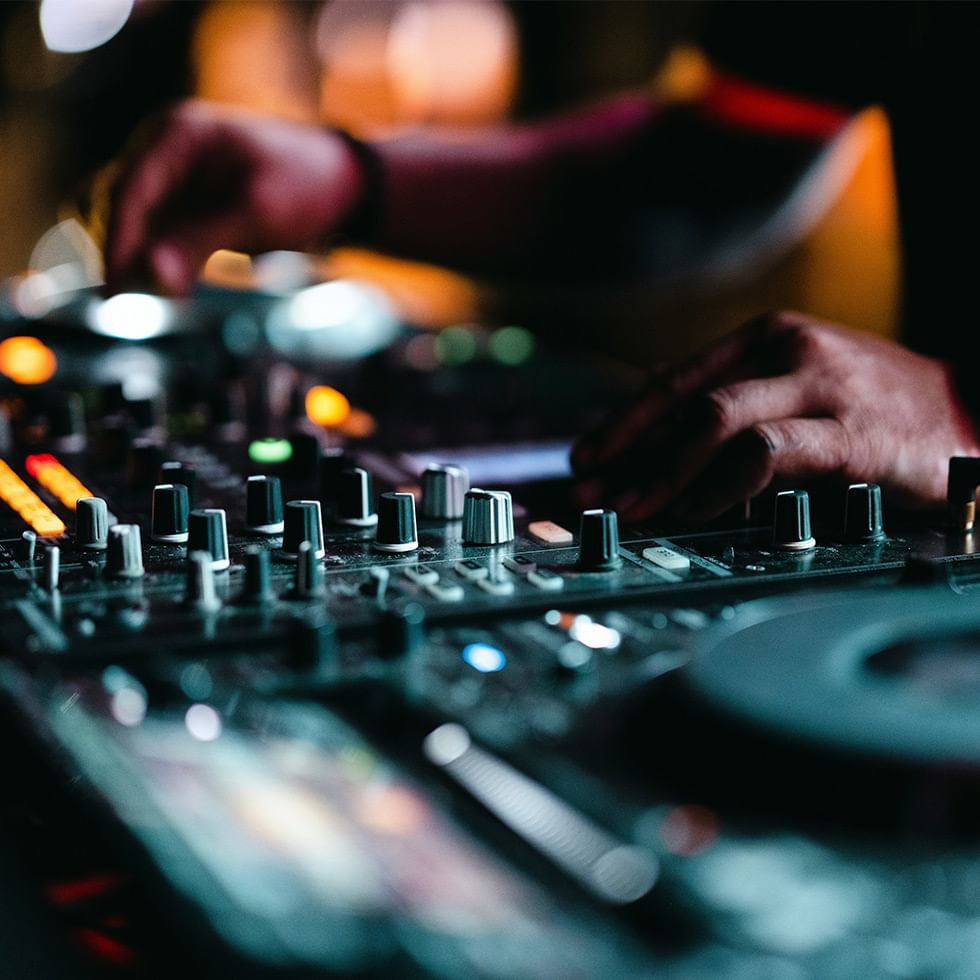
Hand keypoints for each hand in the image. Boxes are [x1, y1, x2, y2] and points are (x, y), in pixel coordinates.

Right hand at [102, 100, 364, 294]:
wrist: (340, 185)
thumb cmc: (305, 186)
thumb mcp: (257, 214)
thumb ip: (199, 242)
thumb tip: (151, 277)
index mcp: (177, 134)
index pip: (127, 191)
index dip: (117, 244)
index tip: (117, 291)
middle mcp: (162, 149)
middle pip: (115, 206)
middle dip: (127, 253)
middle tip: (154, 299)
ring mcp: (169, 175)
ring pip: (126, 223)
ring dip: (136, 258)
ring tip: (169, 293)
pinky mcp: (180, 202)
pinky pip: (149, 234)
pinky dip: (153, 259)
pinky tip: (174, 285)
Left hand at [572, 311, 979, 520]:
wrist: (972, 414)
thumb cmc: (876, 408)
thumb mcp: (799, 388)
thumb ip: (737, 405)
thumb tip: (658, 450)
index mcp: (766, 338)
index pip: (672, 380)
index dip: (621, 424)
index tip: (584, 458)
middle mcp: (788, 350)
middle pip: (684, 401)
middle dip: (628, 452)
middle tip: (591, 491)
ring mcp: (821, 386)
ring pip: (715, 422)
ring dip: (664, 473)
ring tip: (634, 510)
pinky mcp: (850, 432)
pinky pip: (765, 456)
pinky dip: (720, 486)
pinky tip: (696, 511)